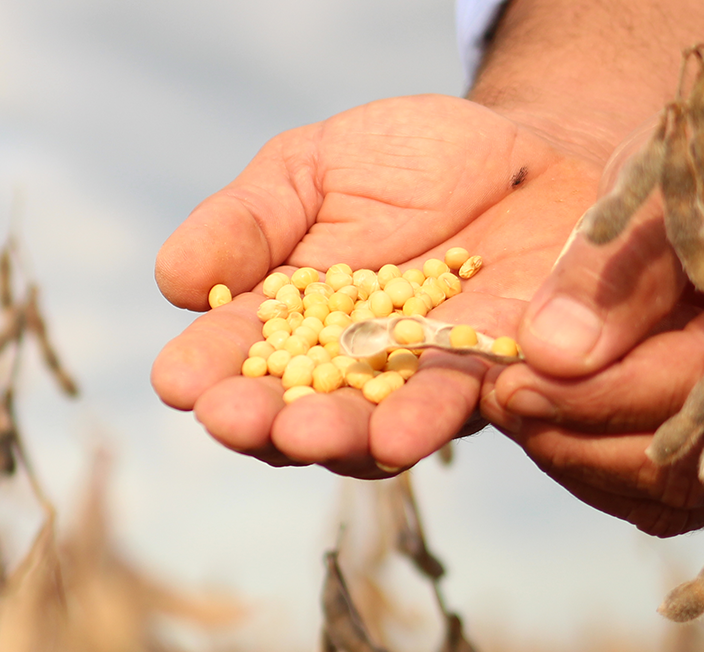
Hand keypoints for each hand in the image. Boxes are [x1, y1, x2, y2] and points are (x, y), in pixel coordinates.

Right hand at [151, 95, 604, 475]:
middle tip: (239, 421)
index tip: (180, 382)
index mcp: (282, 323)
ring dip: (338, 437)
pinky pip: (460, 406)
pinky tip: (402, 429)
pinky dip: (428, 420)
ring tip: (311, 434)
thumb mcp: (310, 169)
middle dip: (262, 422)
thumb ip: (245, 221)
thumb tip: (173, 281)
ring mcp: (413, 387)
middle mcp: (341, 373)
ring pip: (368, 430)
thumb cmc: (405, 165)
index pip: (230, 356)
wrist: (530, 162)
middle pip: (289, 412)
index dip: (203, 373)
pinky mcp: (489, 382)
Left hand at [482, 92, 703, 535]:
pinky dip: (603, 471)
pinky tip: (548, 425)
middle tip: (500, 399)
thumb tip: (551, 354)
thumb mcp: (673, 185)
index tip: (512, 379)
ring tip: (514, 409)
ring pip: (675, 496)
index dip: (594, 395)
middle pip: (688, 465)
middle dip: (577, 438)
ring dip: (580, 462)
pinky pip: (674, 498)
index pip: (697, 389)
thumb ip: (617, 270)